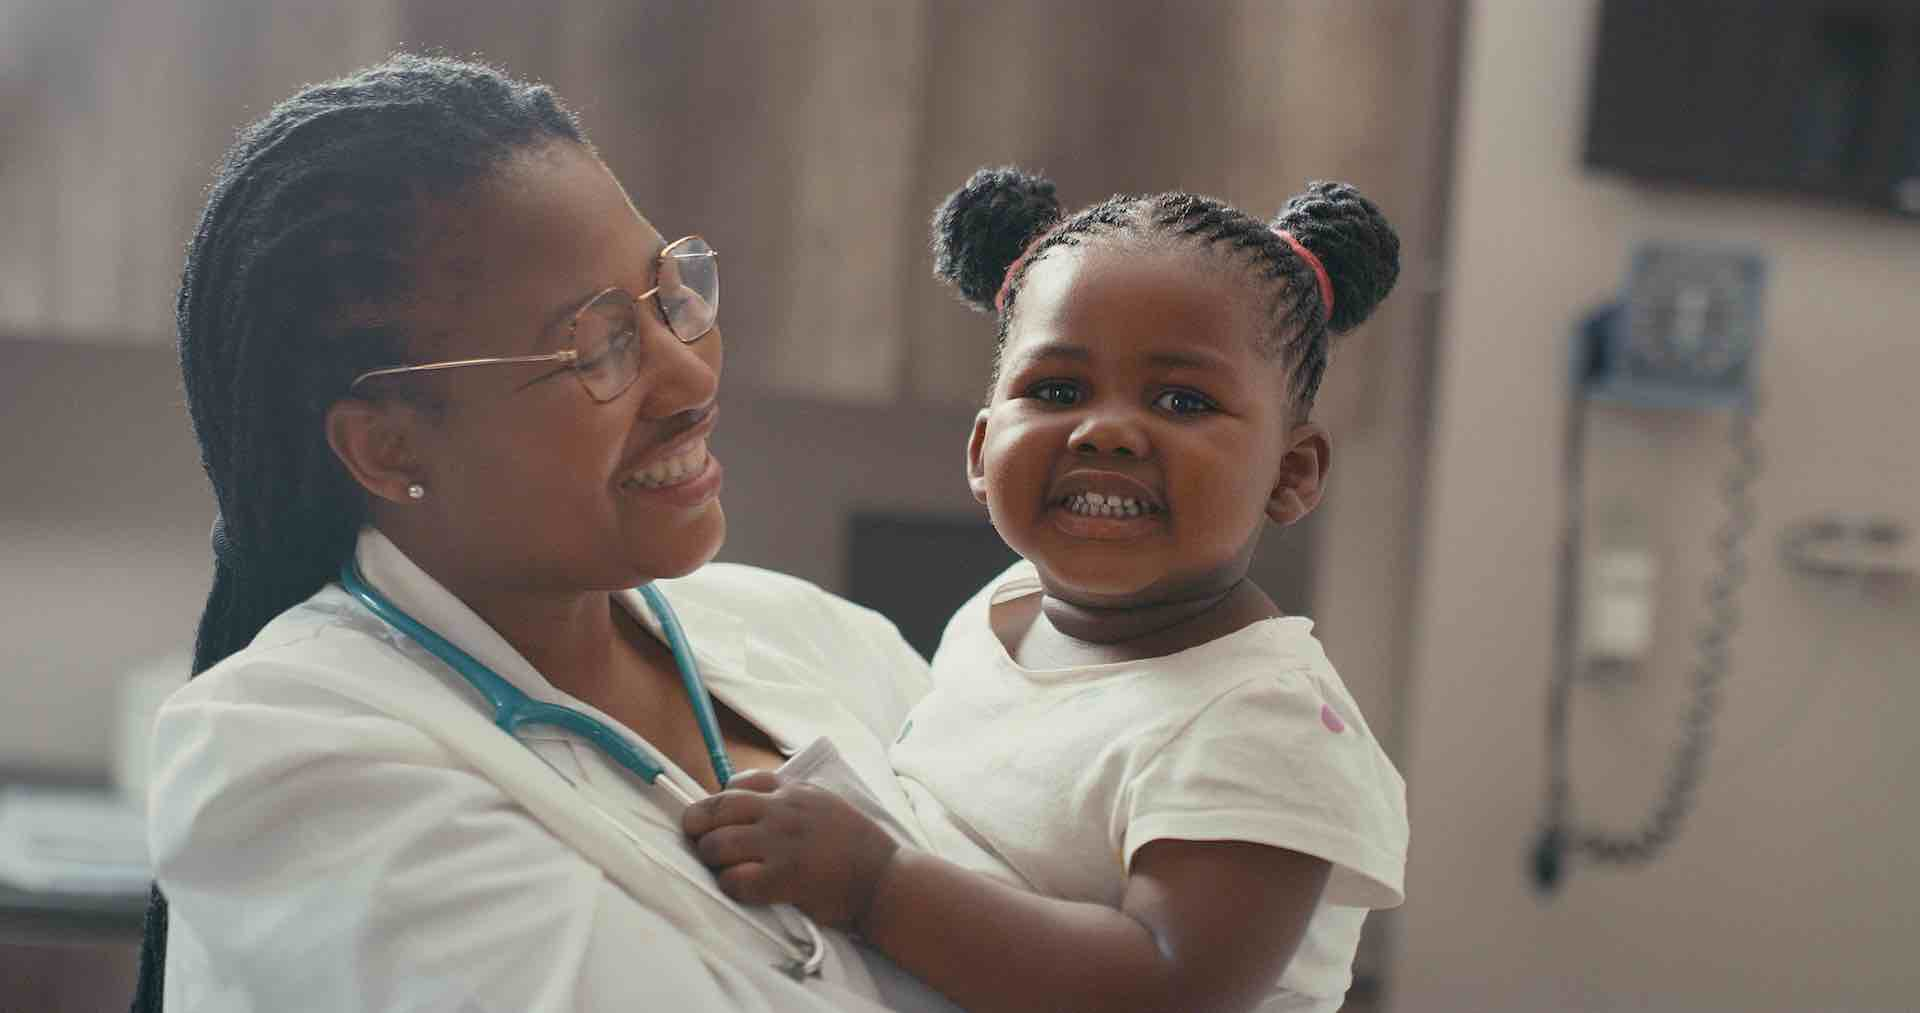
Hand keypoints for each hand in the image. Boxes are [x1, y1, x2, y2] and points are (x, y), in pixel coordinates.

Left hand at [681, 769, 900, 930]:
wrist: (885, 878)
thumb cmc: (858, 847)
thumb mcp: (827, 805)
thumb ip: (794, 802)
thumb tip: (758, 807)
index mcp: (795, 791)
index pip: (740, 783)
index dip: (720, 799)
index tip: (719, 816)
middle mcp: (784, 810)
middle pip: (718, 808)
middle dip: (696, 823)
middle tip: (694, 838)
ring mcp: (782, 842)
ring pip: (718, 843)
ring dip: (711, 858)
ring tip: (720, 868)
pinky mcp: (784, 876)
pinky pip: (735, 879)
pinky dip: (730, 885)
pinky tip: (741, 888)